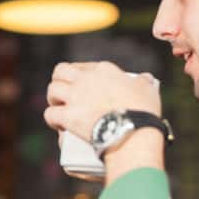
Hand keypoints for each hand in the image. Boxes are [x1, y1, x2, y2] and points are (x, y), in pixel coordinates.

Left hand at [44, 62, 161, 140]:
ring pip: (52, 90)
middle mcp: (86, 79)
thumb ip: (144, 82)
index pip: (85, 67)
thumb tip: (145, 78)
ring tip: (58, 107)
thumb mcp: (148, 90)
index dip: (81, 76)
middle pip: (61, 71)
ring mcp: (75, 97)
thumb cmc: (143, 111)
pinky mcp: (68, 116)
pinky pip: (50, 113)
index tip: (85, 86)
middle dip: (59, 80)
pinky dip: (52, 119)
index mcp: (104, 70)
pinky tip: (57, 125)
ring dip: (53, 98)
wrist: (133, 132)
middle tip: (64, 92)